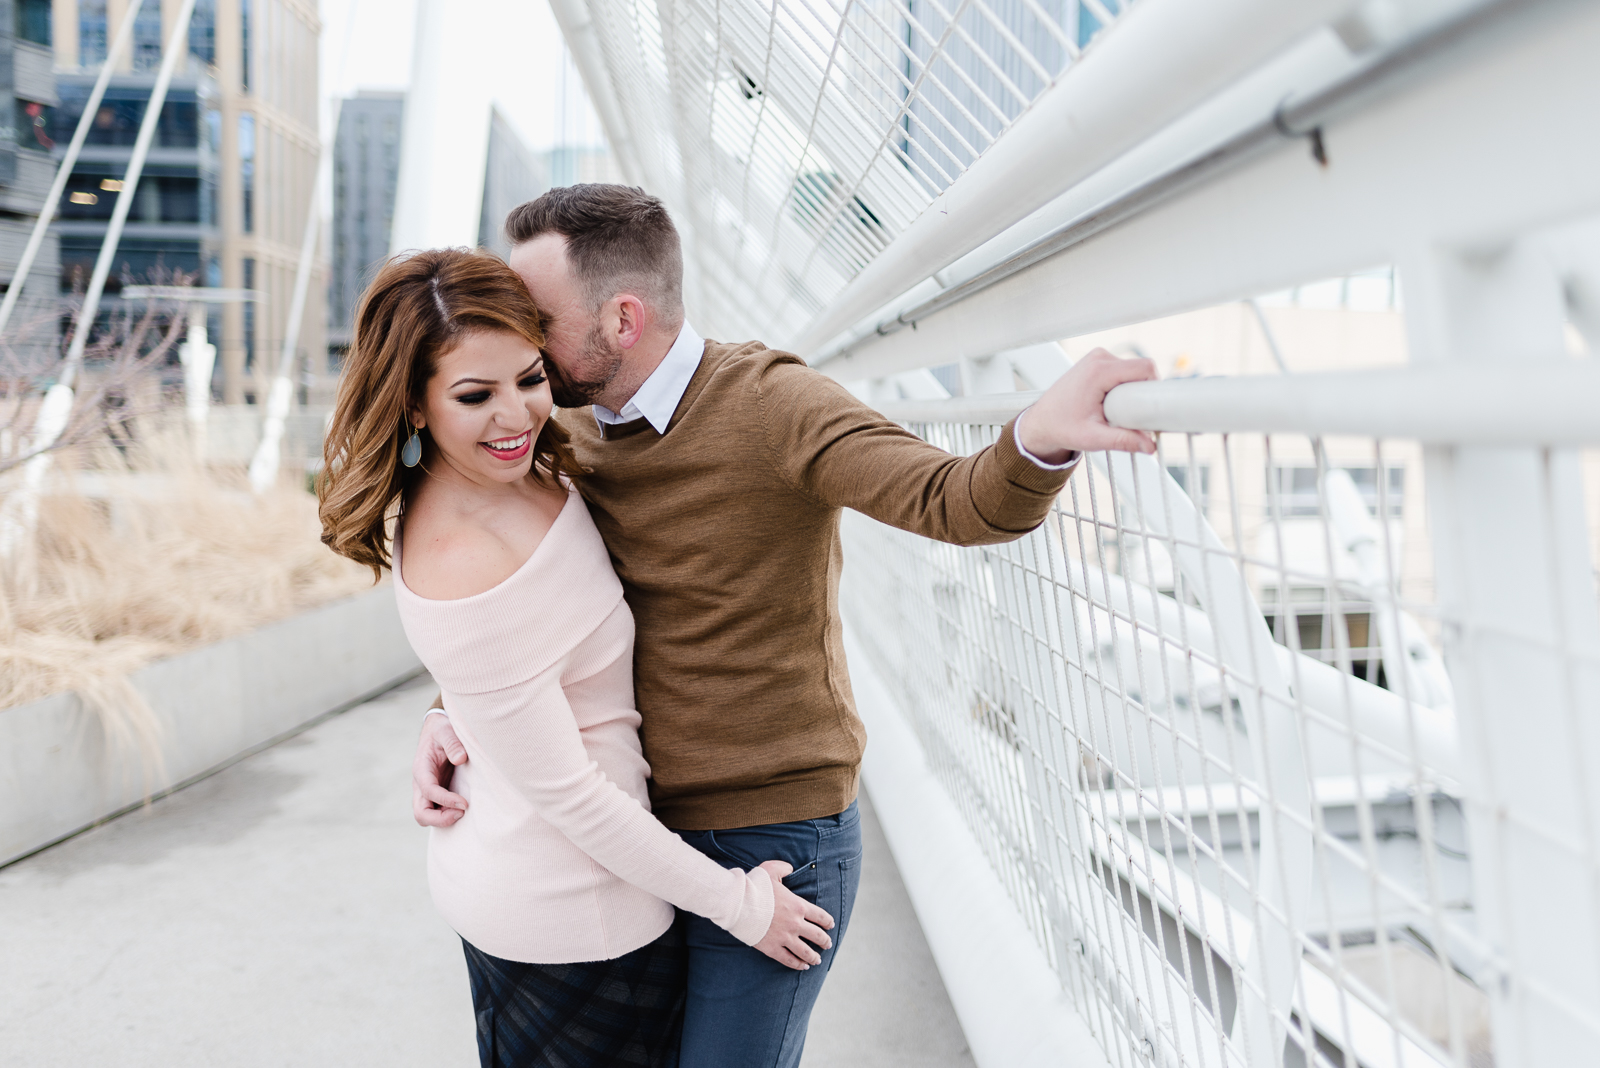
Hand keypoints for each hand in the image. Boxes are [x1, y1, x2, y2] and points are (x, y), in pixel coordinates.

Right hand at [413, 712, 469, 827]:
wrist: (438, 730)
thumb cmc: (442, 730)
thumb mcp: (446, 730)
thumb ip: (452, 742)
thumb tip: (460, 759)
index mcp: (421, 769)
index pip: (428, 791)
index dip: (445, 800)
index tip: (465, 803)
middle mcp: (421, 783)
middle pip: (421, 813)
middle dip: (440, 819)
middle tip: (462, 813)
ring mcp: (427, 791)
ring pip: (427, 816)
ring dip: (444, 819)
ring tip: (464, 813)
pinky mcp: (437, 793)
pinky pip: (437, 811)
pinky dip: (448, 815)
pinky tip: (465, 810)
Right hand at [752, 860, 835, 970]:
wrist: (738, 904)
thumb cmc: (754, 887)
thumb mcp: (770, 870)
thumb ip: (783, 868)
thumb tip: (790, 868)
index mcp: (798, 906)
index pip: (820, 916)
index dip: (828, 922)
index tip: (830, 926)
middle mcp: (795, 924)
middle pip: (817, 936)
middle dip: (825, 941)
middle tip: (827, 944)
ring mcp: (785, 938)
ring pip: (805, 951)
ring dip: (814, 956)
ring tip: (817, 960)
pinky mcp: (772, 948)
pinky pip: (789, 959)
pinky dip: (798, 964)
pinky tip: (803, 966)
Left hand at [1017, 347, 1158, 461]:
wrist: (1041, 422)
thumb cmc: (1060, 427)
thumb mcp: (1092, 438)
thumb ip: (1122, 441)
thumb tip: (1150, 446)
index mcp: (1098, 371)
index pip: (1145, 368)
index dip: (1154, 388)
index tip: (1152, 409)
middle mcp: (1099, 358)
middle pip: (1141, 369)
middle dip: (1142, 393)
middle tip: (1133, 416)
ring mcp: (1098, 358)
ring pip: (1134, 369)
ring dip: (1133, 390)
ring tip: (1119, 411)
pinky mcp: (1098, 362)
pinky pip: (1124, 370)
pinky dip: (1125, 386)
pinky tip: (1115, 404)